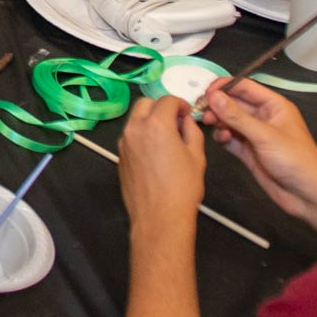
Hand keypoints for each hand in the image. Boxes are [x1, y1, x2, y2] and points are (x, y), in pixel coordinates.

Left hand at [117, 96, 206, 234]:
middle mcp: (135, 129)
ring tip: (166, 137)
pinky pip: (130, 137)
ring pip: (135, 120)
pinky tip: (155, 152)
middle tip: (176, 121)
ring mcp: (124, 143)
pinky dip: (141, 135)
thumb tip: (186, 121)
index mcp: (156, 124)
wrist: (159, 217)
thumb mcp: (196, 156)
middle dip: (161, 107)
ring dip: (149, 120)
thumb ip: (191, 131)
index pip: (167, 100)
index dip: (180, 104)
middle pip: (145, 104)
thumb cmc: (182, 188)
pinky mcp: (120, 156)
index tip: (187, 113)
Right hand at [197, 79, 316, 222]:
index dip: (225, 87)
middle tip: (203, 112)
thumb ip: (237, 116)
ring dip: (219, 121)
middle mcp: (263, 117)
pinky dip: (222, 137)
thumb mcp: (265, 135)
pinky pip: (230, 138)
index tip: (206, 94)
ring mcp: (255, 135)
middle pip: (235, 103)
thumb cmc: (294, 160)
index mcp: (274, 106)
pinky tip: (221, 140)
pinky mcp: (249, 152)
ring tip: (211, 125)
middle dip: (218, 105)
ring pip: (230, 121)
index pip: (245, 87)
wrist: (307, 195)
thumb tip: (214, 96)